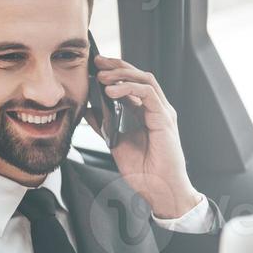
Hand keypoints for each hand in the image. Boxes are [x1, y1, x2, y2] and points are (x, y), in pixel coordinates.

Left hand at [83, 55, 202, 218]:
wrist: (159, 190)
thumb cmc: (144, 172)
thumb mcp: (115, 143)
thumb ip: (104, 125)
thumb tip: (88, 110)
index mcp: (147, 113)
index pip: (132, 83)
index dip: (115, 72)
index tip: (95, 67)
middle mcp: (157, 109)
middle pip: (139, 76)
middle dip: (117, 66)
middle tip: (97, 62)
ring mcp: (163, 113)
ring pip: (145, 80)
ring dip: (122, 75)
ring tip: (101, 77)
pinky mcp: (165, 119)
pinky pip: (148, 94)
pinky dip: (129, 89)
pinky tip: (111, 92)